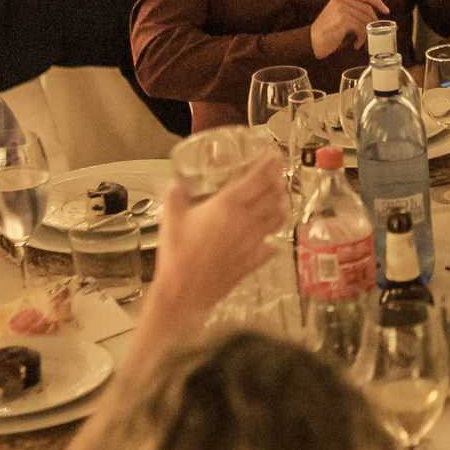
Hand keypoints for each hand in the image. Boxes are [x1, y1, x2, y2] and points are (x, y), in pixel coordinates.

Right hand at [138, 157, 289, 344]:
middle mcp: (246, 221)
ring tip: (274, 201)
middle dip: (277, 183)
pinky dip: (271, 239)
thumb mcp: (171, 218)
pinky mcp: (253, 262)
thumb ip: (175, 195)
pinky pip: (270, 247)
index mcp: (227, 205)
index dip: (269, 165)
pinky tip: (266, 238)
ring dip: (279, 207)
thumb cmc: (176, 253)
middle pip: (272, 196)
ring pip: (277, 219)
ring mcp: (253, 242)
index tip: (274, 156)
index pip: (257, 179)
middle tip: (275, 176)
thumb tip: (175, 182)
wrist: (184, 292)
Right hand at [309, 0, 392, 58]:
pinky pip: (361, 29)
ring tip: (361, 43)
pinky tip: (356, 45)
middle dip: (373, 24)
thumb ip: (353, 14)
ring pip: (365, 21)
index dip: (378, 2)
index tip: (386, 11)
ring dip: (366, 35)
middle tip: (372, 36)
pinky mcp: (343, 20)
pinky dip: (362, 39)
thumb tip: (373, 20)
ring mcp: (342, 10)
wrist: (311, 42)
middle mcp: (341, 1)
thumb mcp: (339, 18)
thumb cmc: (326, 34)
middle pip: (367, 10)